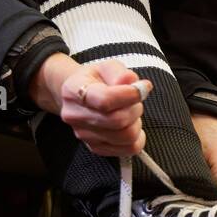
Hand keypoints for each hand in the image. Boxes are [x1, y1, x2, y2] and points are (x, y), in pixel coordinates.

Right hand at [32, 55, 150, 156]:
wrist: (80, 94)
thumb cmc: (96, 80)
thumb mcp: (107, 67)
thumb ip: (121, 73)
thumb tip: (132, 83)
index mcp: (74, 91)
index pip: (104, 100)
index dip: (129, 95)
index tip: (142, 88)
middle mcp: (75, 116)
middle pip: (117, 121)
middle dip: (135, 109)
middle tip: (135, 101)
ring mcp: (83, 135)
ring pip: (125, 137)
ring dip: (136, 123)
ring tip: (131, 112)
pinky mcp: (95, 147)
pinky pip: (127, 149)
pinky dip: (137, 138)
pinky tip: (131, 126)